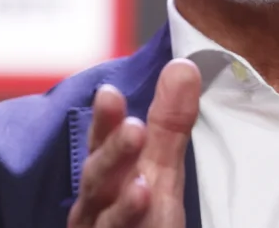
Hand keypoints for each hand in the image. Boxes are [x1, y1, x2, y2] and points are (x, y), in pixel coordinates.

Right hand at [68, 59, 201, 227]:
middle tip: (133, 125)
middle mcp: (96, 200)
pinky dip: (126, 212)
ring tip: (137, 148)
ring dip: (117, 175)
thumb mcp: (161, 169)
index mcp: (106, 174)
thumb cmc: (142, 218)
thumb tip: (183, 67)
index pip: (102, 141)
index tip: (110, 92)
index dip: (105, 119)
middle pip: (97, 170)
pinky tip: (143, 193)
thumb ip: (169, 124)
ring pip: (101, 202)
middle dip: (112, 146)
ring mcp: (100, 226)